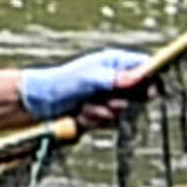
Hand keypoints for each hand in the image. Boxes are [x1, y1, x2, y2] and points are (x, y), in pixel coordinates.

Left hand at [18, 46, 148, 123]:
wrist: (36, 103)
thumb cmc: (61, 83)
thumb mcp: (89, 79)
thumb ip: (114, 79)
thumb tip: (140, 77)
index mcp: (116, 63)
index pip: (146, 68)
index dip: (151, 81)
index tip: (149, 93)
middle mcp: (116, 79)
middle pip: (139, 95)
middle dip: (119, 102)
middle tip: (104, 101)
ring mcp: (109, 97)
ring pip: (122, 112)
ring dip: (102, 113)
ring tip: (84, 107)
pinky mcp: (101, 113)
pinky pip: (108, 122)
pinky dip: (93, 121)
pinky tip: (79, 115)